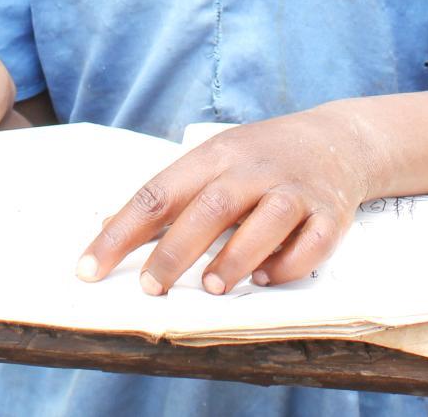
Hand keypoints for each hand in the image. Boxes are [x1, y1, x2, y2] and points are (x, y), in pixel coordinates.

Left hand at [76, 108, 378, 295]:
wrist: (338, 140)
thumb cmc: (260, 159)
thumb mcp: (214, 161)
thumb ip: (170, 195)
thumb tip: (107, 227)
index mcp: (216, 155)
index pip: (158, 193)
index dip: (121, 233)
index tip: (89, 269)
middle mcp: (255, 169)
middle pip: (211, 206)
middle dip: (176, 250)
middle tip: (151, 288)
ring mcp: (296, 190)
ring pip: (268, 218)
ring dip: (237, 255)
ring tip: (213, 287)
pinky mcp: (331, 214)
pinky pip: (312, 242)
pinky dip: (289, 263)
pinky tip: (267, 278)